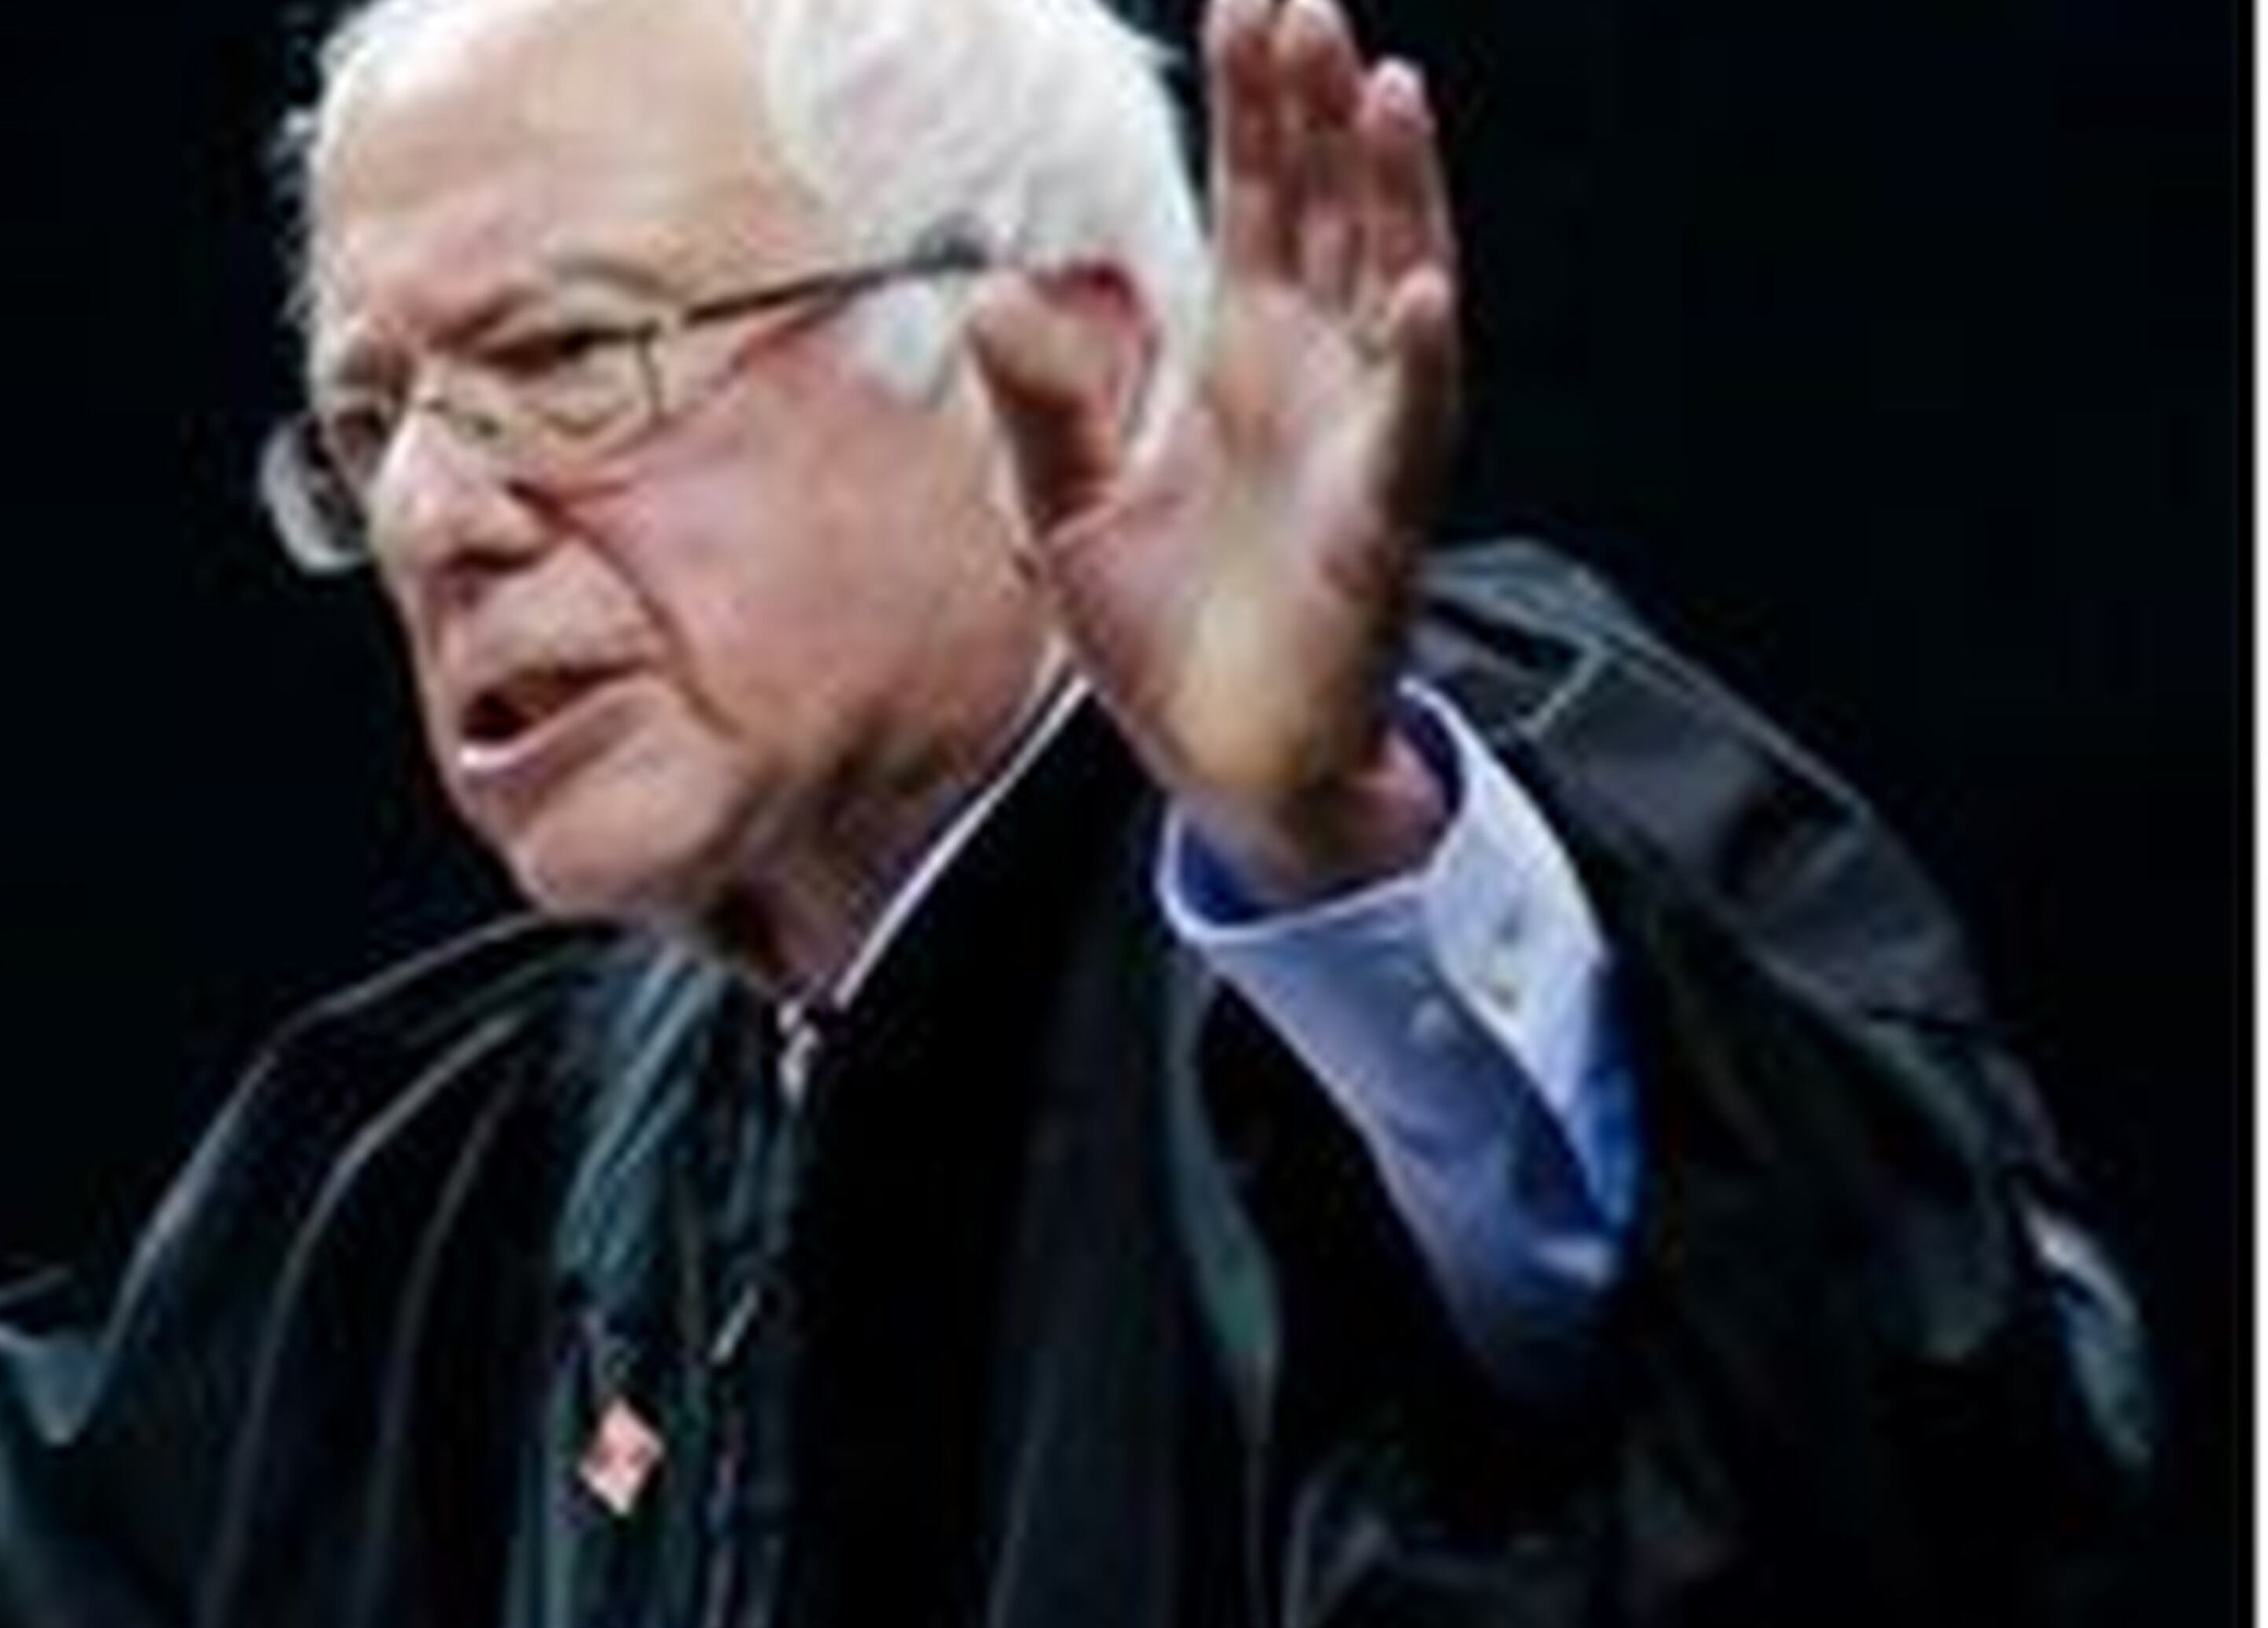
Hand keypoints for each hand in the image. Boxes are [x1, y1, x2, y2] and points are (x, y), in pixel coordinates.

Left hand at [967, 0, 1461, 901]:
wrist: (1224, 768)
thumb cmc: (1165, 638)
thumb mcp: (1066, 513)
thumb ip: (1038, 405)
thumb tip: (991, 293)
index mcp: (1238, 360)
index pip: (1252, 200)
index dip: (1250, 105)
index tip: (1242, 2)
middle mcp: (1311, 376)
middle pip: (1322, 211)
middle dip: (1314, 109)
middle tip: (1300, 1)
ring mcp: (1357, 439)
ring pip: (1388, 282)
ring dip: (1391, 189)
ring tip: (1383, 87)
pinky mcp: (1380, 522)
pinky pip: (1412, 426)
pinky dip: (1418, 357)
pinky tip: (1416, 283)